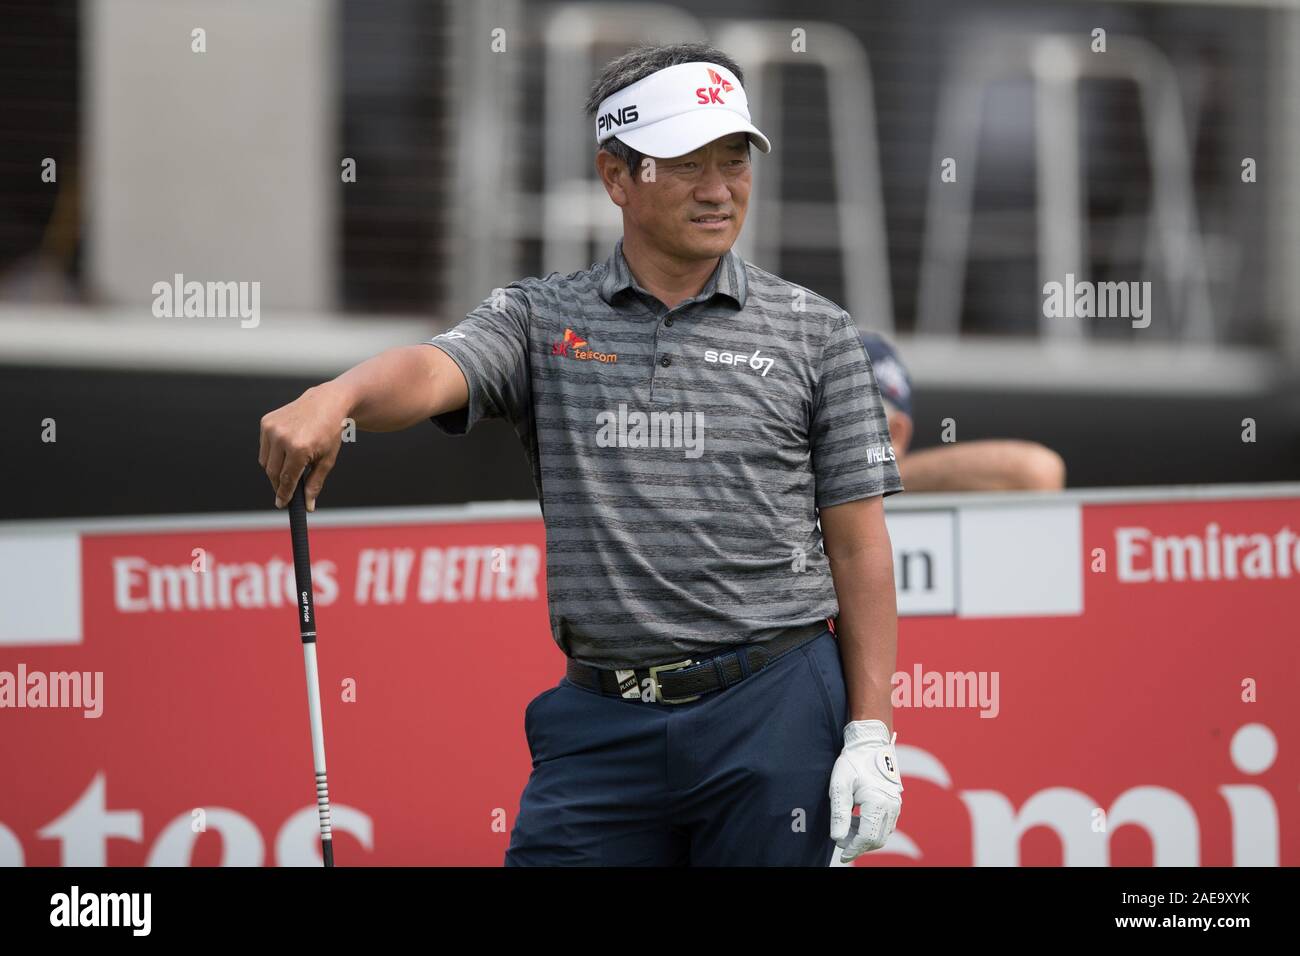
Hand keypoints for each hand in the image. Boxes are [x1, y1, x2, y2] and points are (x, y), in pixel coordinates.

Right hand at [258, 384, 351, 510]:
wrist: (327, 402)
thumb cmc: (329, 433)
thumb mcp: (327, 460)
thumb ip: (315, 483)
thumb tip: (308, 506)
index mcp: (299, 448)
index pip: (287, 479)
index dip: (284, 494)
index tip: (282, 504)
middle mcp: (282, 437)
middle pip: (273, 472)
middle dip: (278, 484)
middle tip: (285, 492)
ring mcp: (272, 428)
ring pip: (265, 461)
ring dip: (274, 470)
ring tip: (289, 468)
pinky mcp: (266, 421)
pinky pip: (264, 447)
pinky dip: (272, 454)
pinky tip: (286, 451)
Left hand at [829, 719, 902, 861]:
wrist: (869, 744)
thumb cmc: (852, 762)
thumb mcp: (839, 785)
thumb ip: (839, 813)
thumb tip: (838, 838)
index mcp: (878, 802)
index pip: (867, 837)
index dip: (853, 849)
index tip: (841, 854)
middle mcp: (892, 806)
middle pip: (876, 839)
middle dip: (858, 844)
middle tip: (841, 840)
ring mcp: (896, 805)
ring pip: (882, 833)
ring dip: (864, 837)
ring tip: (846, 828)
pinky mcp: (895, 803)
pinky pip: (886, 824)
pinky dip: (872, 828)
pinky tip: (857, 821)